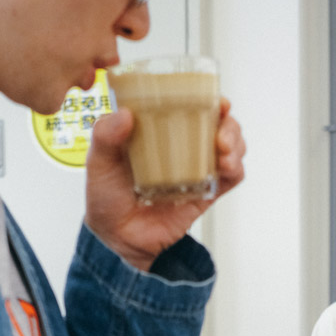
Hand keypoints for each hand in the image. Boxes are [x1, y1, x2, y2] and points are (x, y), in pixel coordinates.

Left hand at [84, 98, 245, 270]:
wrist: (117, 238)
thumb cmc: (106, 199)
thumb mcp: (98, 162)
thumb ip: (105, 136)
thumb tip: (125, 114)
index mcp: (159, 131)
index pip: (191, 105)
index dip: (208, 97)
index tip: (214, 97)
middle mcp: (182, 147)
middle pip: (219, 124)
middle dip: (229, 124)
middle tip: (221, 134)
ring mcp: (195, 171)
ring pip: (230, 148)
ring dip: (236, 145)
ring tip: (225, 155)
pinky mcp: (204, 195)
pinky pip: (229, 180)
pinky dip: (236, 170)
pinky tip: (228, 168)